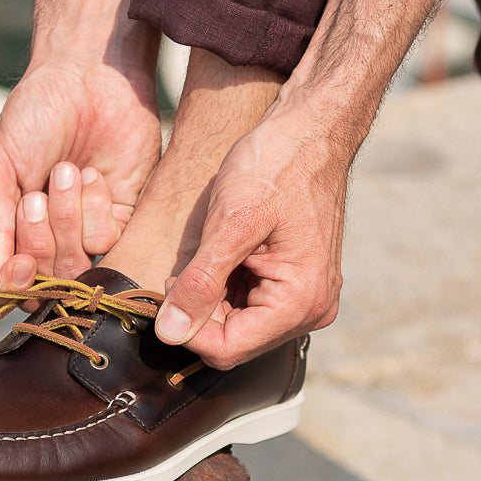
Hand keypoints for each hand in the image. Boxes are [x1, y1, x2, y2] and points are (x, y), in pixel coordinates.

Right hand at [0, 57, 160, 310]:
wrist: (89, 78)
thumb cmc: (33, 118)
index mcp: (11, 232)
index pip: (9, 288)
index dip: (15, 284)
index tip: (19, 262)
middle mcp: (49, 242)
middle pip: (44, 282)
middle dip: (40, 238)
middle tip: (37, 195)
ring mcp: (86, 234)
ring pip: (76, 266)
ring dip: (66, 219)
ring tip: (65, 172)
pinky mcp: (122, 222)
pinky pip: (107, 244)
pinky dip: (95, 210)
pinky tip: (93, 177)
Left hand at [154, 104, 348, 369]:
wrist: (311, 131)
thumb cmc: (276, 165)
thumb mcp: (229, 222)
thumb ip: (200, 283)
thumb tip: (169, 334)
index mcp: (299, 302)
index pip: (227, 349)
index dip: (187, 327)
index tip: (171, 285)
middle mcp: (310, 311)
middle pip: (234, 342)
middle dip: (199, 312)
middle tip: (184, 267)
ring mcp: (307, 301)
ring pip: (239, 327)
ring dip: (211, 299)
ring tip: (207, 255)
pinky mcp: (298, 288)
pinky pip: (251, 308)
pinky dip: (226, 289)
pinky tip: (223, 256)